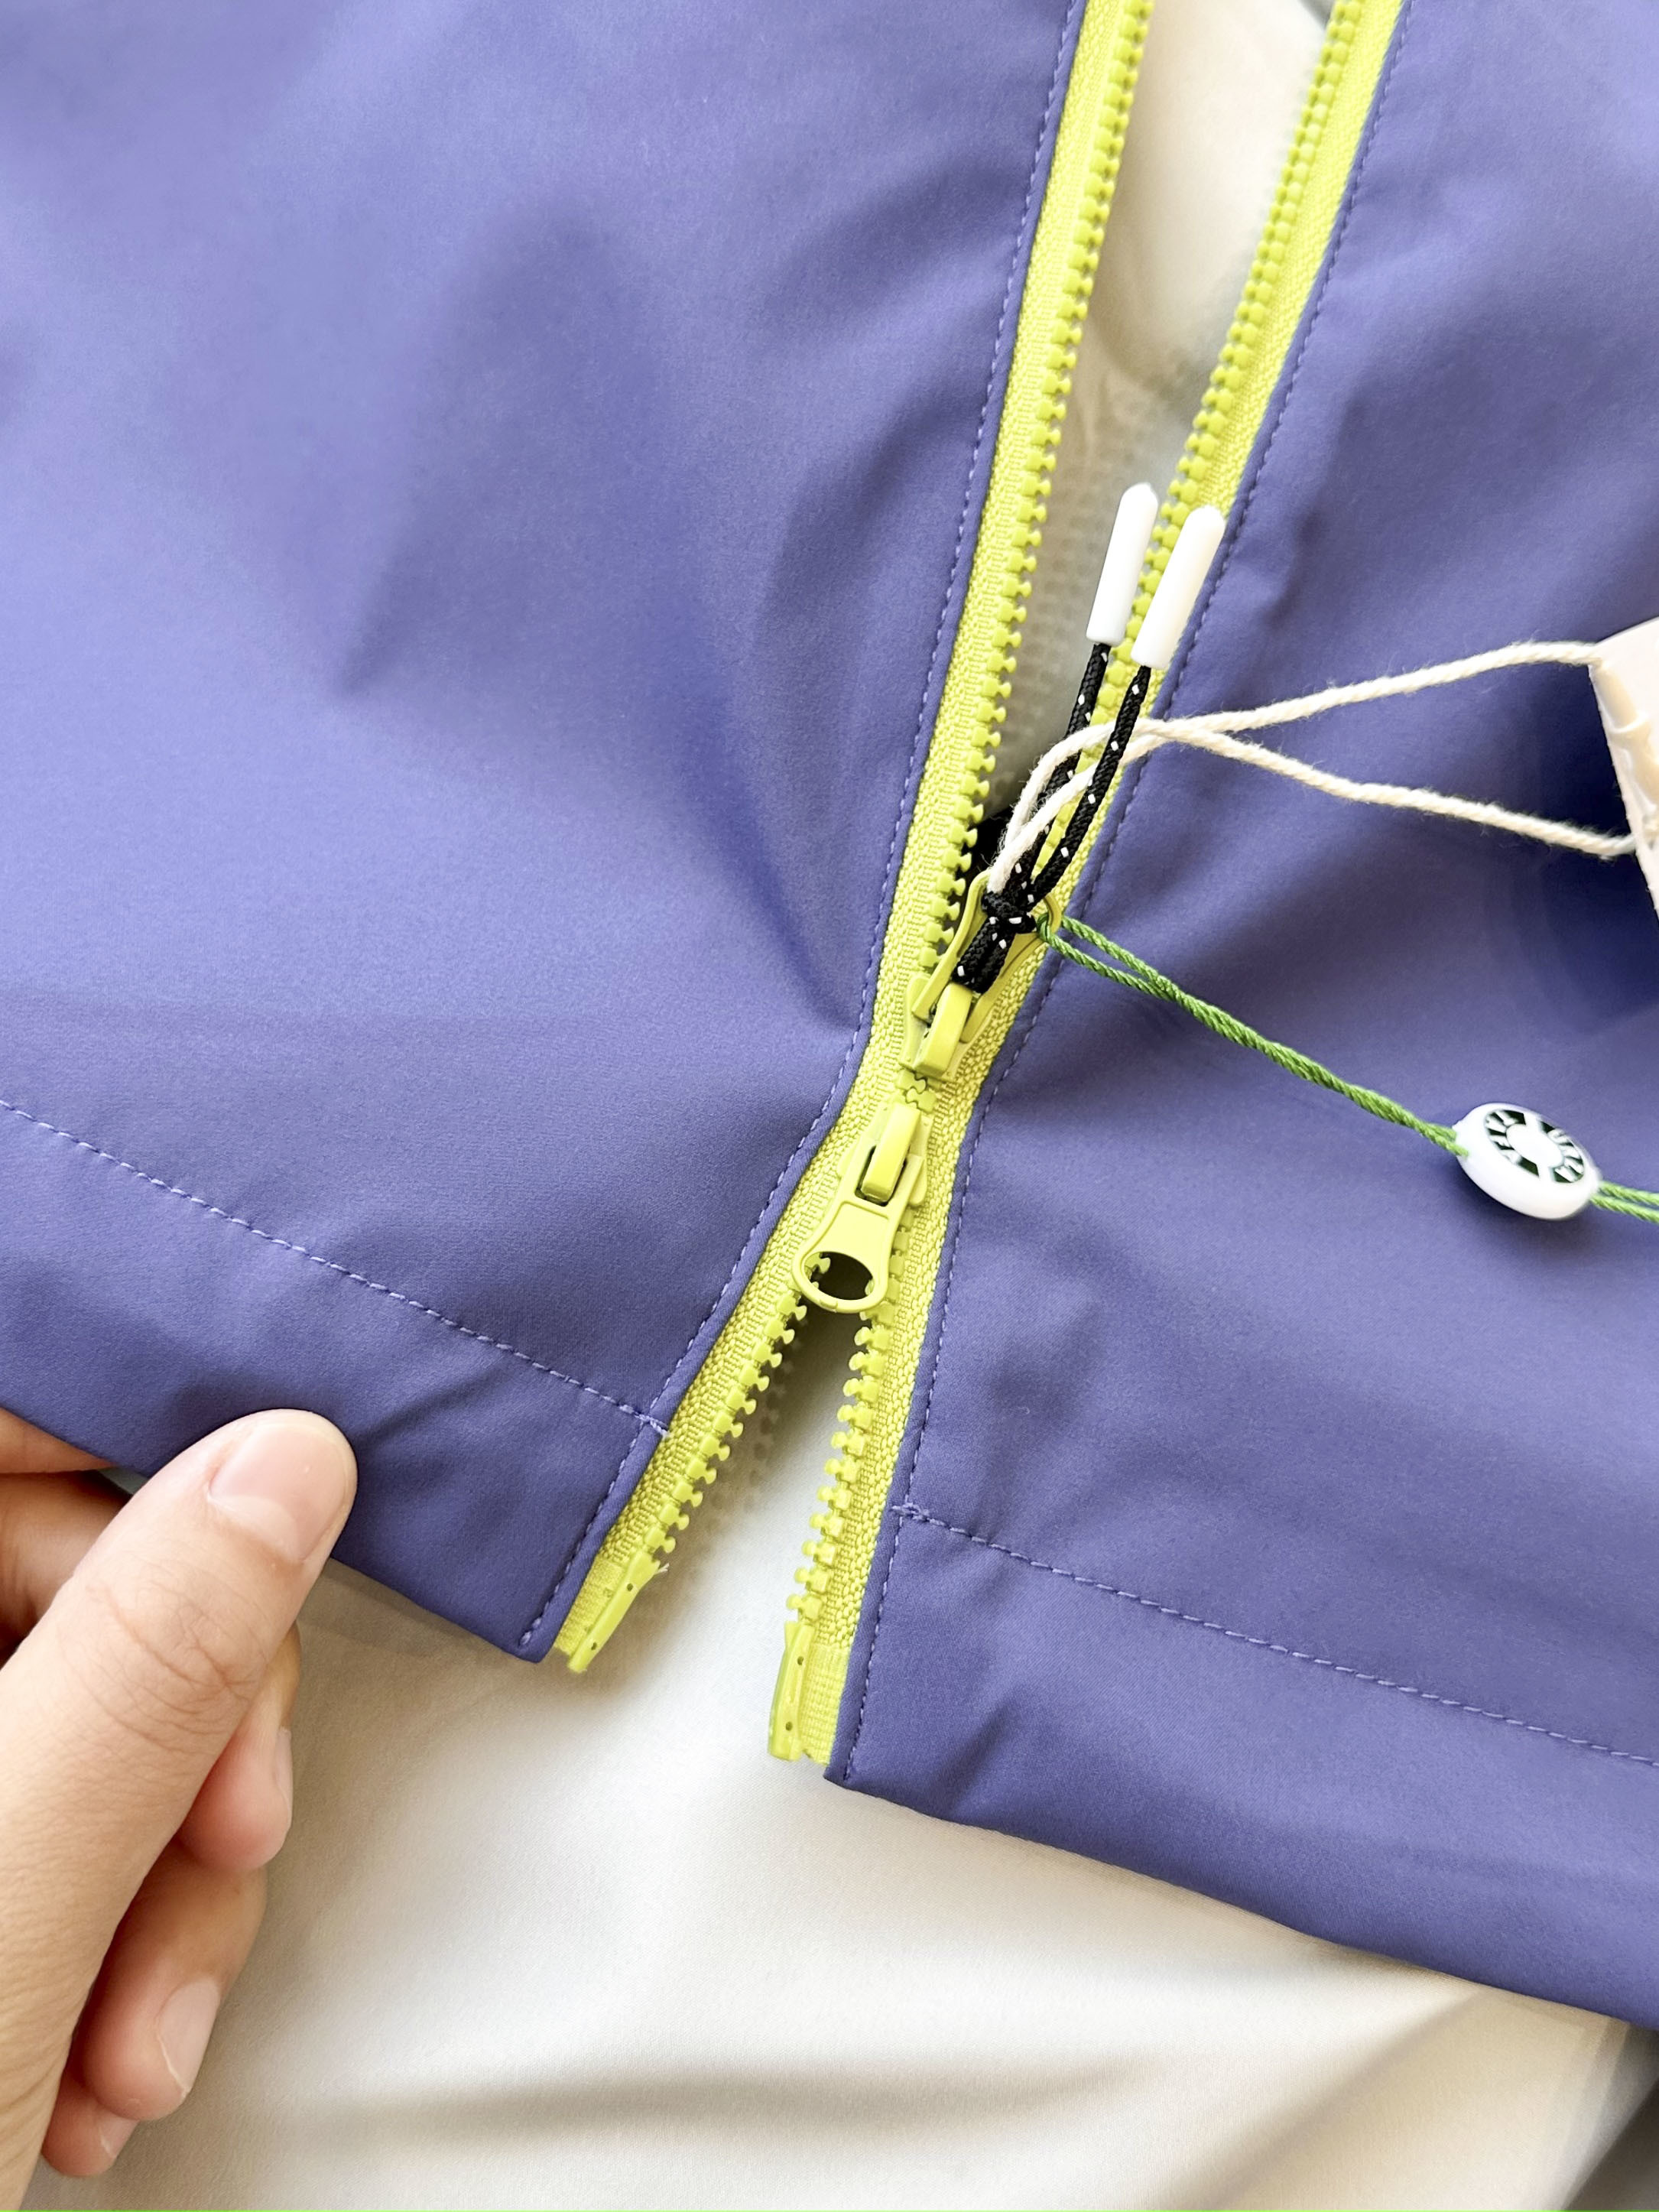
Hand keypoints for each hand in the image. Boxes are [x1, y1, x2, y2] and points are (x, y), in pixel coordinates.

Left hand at [0, 1407, 355, 2203]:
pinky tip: (98, 2060)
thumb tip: (281, 1461)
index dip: (129, 1465)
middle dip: (186, 1731)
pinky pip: (72, 1829)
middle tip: (230, 1838)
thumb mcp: (6, 1901)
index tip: (256, 1539)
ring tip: (134, 2038)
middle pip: (68, 1585)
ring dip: (167, 1877)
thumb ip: (149, 1662)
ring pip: (93, 1722)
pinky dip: (122, 1938)